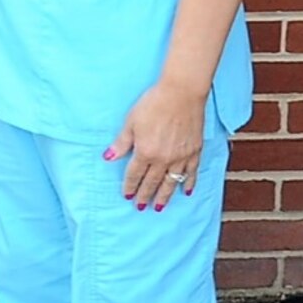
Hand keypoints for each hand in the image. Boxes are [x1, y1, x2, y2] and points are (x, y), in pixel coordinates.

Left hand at [106, 77, 206, 210]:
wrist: (181, 94)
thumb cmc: (153, 104)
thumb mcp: (131, 121)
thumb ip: (121, 142)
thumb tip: (108, 157)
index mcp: (145, 152)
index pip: (135, 175)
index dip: (130, 186)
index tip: (128, 197)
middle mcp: (163, 159)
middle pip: (153, 182)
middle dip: (146, 196)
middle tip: (141, 207)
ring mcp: (181, 157)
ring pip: (172, 182)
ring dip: (165, 196)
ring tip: (160, 207)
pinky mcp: (195, 151)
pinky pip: (191, 173)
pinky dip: (188, 183)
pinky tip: (187, 191)